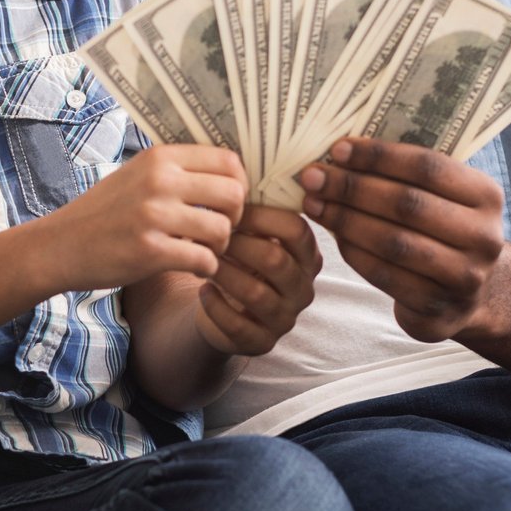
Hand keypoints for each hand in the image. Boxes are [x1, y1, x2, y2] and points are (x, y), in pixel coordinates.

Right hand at [30, 145, 246, 290]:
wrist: (60, 245)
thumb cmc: (103, 212)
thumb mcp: (136, 174)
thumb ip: (176, 170)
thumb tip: (229, 172)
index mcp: (159, 157)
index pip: (228, 160)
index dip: (239, 184)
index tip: (227, 203)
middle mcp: (159, 181)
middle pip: (233, 194)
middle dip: (235, 217)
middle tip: (219, 230)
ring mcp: (154, 216)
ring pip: (222, 230)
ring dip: (220, 247)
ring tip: (204, 251)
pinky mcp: (150, 251)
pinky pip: (204, 260)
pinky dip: (205, 269)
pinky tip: (192, 267)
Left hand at [192, 205, 319, 356]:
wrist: (225, 308)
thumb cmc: (239, 260)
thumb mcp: (252, 235)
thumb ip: (253, 210)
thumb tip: (235, 167)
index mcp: (307, 256)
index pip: (297, 230)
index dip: (263, 216)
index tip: (232, 207)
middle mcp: (303, 288)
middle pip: (276, 261)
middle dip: (239, 244)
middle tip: (211, 233)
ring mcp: (285, 318)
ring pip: (256, 294)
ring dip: (225, 273)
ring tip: (203, 259)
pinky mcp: (263, 342)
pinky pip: (240, 326)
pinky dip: (217, 306)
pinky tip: (203, 290)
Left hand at [298, 137, 504, 341]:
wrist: (466, 294)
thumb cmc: (442, 230)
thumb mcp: (443, 197)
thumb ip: (407, 174)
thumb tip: (342, 151)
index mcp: (486, 196)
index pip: (427, 167)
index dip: (379, 156)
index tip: (337, 149)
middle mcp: (484, 237)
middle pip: (407, 204)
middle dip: (353, 187)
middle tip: (313, 177)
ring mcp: (465, 278)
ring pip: (394, 242)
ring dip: (346, 220)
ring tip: (314, 203)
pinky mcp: (438, 309)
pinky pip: (385, 275)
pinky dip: (353, 252)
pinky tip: (332, 236)